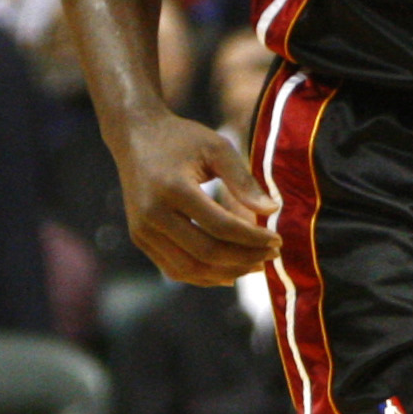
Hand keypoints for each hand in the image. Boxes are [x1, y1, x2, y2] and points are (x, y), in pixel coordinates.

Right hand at [117, 107, 280, 284]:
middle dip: (245, 258)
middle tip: (272, 255)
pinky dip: (204, 276)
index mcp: (173, 188)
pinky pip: (175, 269)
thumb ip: (243, 180)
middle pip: (206, 252)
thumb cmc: (182, 139)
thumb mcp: (216, 148)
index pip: (221, 227)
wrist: (135, 136)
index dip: (253, 239)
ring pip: (191, 269)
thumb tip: (271, 211)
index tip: (277, 240)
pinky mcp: (140, 238)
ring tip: (256, 265)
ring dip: (227, 272)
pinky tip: (229, 272)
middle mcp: (153, 214)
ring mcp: (143, 230)